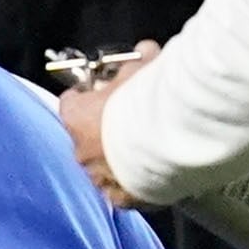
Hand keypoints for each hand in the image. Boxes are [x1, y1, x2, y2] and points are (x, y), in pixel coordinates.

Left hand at [56, 39, 159, 208]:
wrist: (177, 135)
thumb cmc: (153, 97)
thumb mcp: (143, 69)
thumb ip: (138, 62)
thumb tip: (145, 50)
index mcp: (77, 118)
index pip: (70, 103)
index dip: (86, 96)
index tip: (98, 90)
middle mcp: (81, 152)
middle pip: (86, 139)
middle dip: (104, 130)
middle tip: (130, 121)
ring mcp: (101, 179)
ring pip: (104, 169)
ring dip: (118, 159)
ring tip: (146, 150)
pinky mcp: (124, 198)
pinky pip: (124, 192)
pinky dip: (135, 184)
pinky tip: (154, 175)